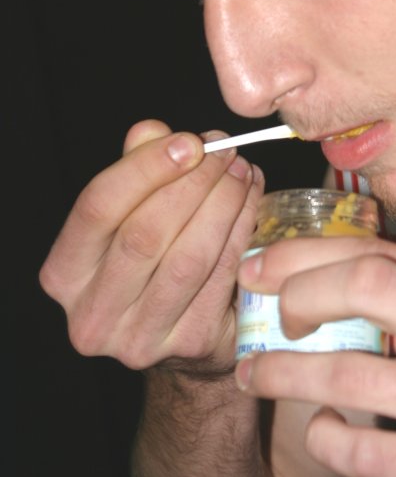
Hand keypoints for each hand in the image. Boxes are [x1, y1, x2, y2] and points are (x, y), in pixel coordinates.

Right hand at [40, 119, 263, 373]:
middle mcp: (92, 315)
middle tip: (225, 151)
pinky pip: (221, 276)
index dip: (145, 168)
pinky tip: (252, 201)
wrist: (179, 341)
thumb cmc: (150, 263)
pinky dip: (241, 231)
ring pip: (188, 257)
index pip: (97, 208)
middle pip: (145, 234)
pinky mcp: (189, 344)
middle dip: (193, 183)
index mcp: (64, 275)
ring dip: (223, 204)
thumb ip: (135, 170)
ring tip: (242, 170)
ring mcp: (139, 339)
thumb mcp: (130, 215)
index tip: (188, 141)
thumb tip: (152, 131)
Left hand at [234, 236, 395, 476]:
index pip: (380, 253)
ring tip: (254, 374)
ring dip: (285, 372)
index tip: (266, 265)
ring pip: (351, 373)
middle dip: (293, 293)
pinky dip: (327, 439)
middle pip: (365, 288)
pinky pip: (369, 452)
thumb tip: (352, 274)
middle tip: (258, 311)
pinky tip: (319, 430)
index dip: (307, 256)